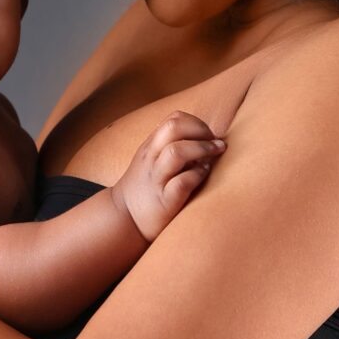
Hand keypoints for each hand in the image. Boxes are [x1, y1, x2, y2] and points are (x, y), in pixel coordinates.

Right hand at [112, 110, 226, 242]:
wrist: (123, 219)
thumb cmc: (147, 189)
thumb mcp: (153, 161)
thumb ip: (173, 147)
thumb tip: (208, 140)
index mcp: (150, 147)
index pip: (173, 119)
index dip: (196, 123)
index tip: (208, 136)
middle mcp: (151, 159)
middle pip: (174, 127)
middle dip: (201, 131)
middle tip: (215, 144)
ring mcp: (156, 179)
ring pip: (176, 151)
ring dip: (202, 149)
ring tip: (214, 155)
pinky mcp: (164, 200)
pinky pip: (182, 181)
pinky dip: (198, 174)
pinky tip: (203, 175)